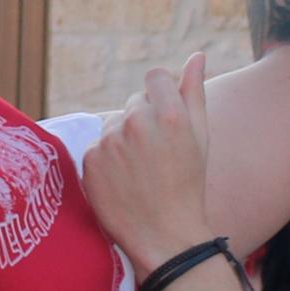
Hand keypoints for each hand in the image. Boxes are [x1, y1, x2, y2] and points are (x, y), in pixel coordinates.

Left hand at [81, 55, 221, 269]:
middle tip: (156, 155)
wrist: (163, 235)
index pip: (155, 77)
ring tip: (140, 170)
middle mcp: (136, 122)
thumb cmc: (188, 186)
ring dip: (124, 138)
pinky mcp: (89, 159)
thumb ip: (194, 93)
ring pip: (114, 123)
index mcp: (170, 114)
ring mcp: (109, 141)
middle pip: (134, 101)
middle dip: (145, 120)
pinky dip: (107, 158)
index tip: (165, 118)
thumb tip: (197, 56)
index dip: (161, 95)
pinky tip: (122, 179)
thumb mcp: (200, 138)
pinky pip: (97, 144)